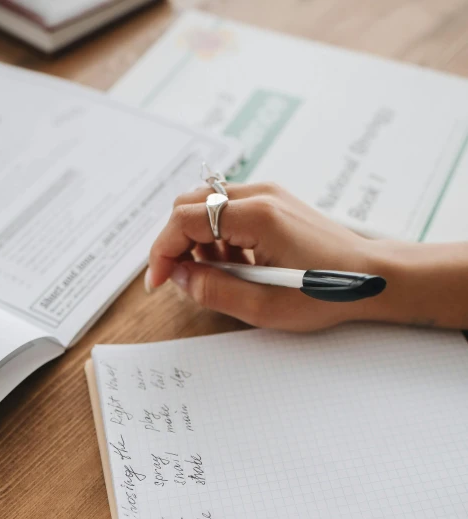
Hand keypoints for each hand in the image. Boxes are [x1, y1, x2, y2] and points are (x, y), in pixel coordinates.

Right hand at [146, 182, 388, 330]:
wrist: (374, 276)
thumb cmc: (328, 292)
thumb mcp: (265, 307)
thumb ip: (214, 291)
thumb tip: (179, 278)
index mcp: (257, 216)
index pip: (185, 219)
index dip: (163, 251)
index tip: (159, 281)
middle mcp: (260, 194)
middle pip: (190, 204)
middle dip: (176, 242)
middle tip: (181, 279)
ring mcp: (269, 194)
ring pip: (208, 206)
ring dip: (199, 241)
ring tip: (219, 276)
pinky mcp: (276, 202)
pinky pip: (230, 211)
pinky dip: (220, 237)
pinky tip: (238, 265)